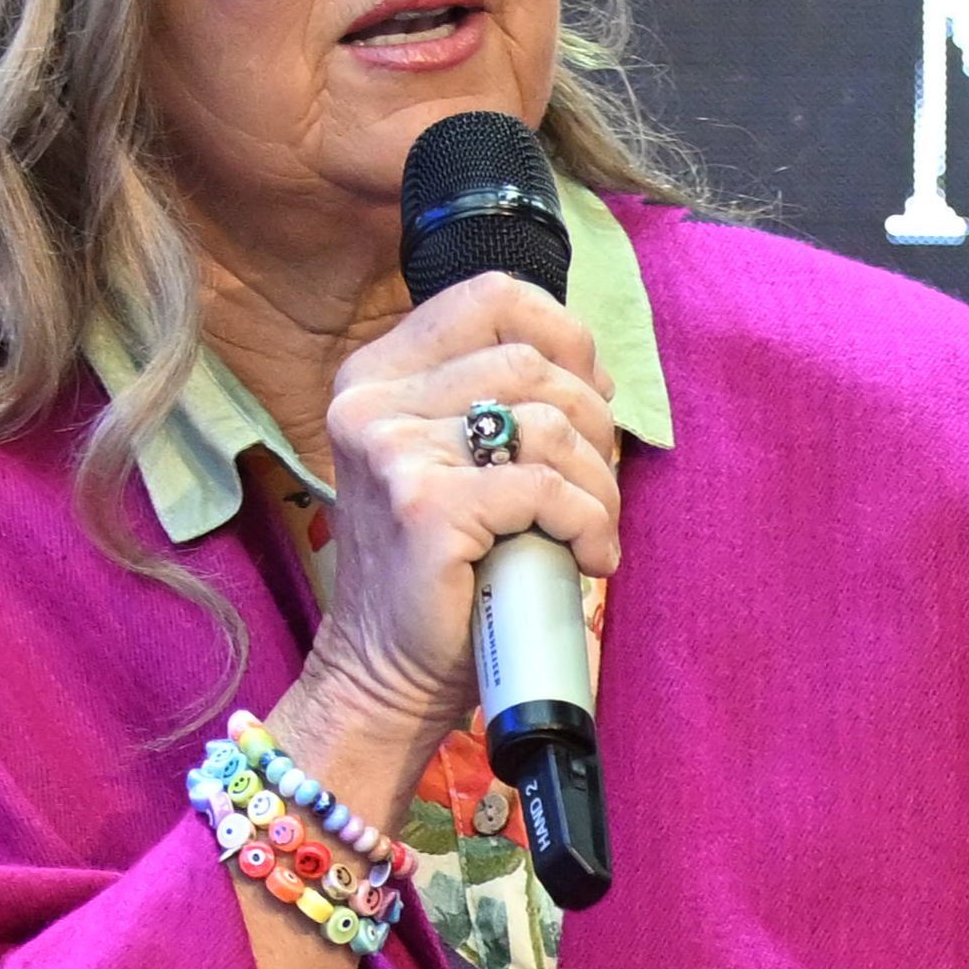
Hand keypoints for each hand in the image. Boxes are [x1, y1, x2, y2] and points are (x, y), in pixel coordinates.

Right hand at [293, 274, 622, 786]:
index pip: (493, 297)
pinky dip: (588, 524)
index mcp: (378, 374)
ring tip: (589, 531)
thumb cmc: (443, 570)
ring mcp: (392, 450)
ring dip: (597, 484)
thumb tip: (593, 369)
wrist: (386, 671)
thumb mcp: (459, 462)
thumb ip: (499, 403)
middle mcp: (371, 400)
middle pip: (533, 363)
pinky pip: (546, 488)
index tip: (590, 399)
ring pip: (548, 424)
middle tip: (595, 488)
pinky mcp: (425, 506)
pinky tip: (587, 559)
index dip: (566, 338)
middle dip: (593, 426)